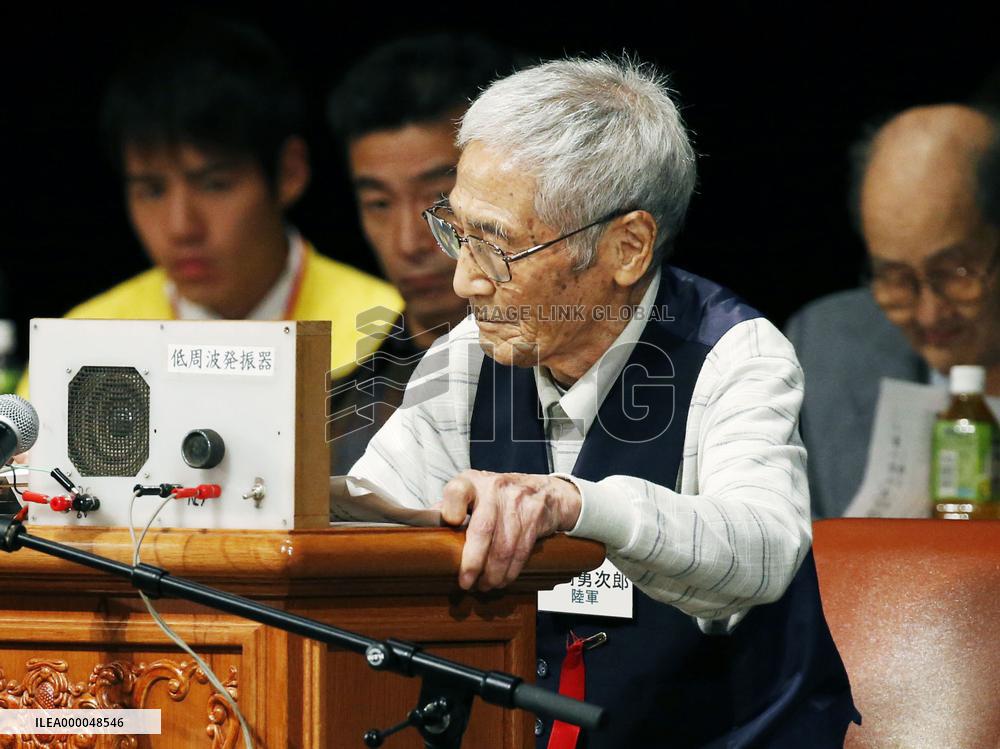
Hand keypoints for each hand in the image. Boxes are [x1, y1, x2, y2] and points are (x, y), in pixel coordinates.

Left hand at [440, 470, 581, 590]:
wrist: (545, 491)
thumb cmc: (499, 496)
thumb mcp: (473, 493)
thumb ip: (450, 508)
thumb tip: (424, 530)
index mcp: (472, 482)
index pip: (458, 491)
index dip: (452, 507)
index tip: (451, 522)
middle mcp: (494, 488)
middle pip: (483, 529)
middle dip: (473, 562)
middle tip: (466, 582)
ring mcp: (517, 501)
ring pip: (504, 546)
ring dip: (493, 573)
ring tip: (484, 586)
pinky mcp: (535, 516)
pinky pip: (521, 550)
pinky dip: (510, 571)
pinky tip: (502, 580)